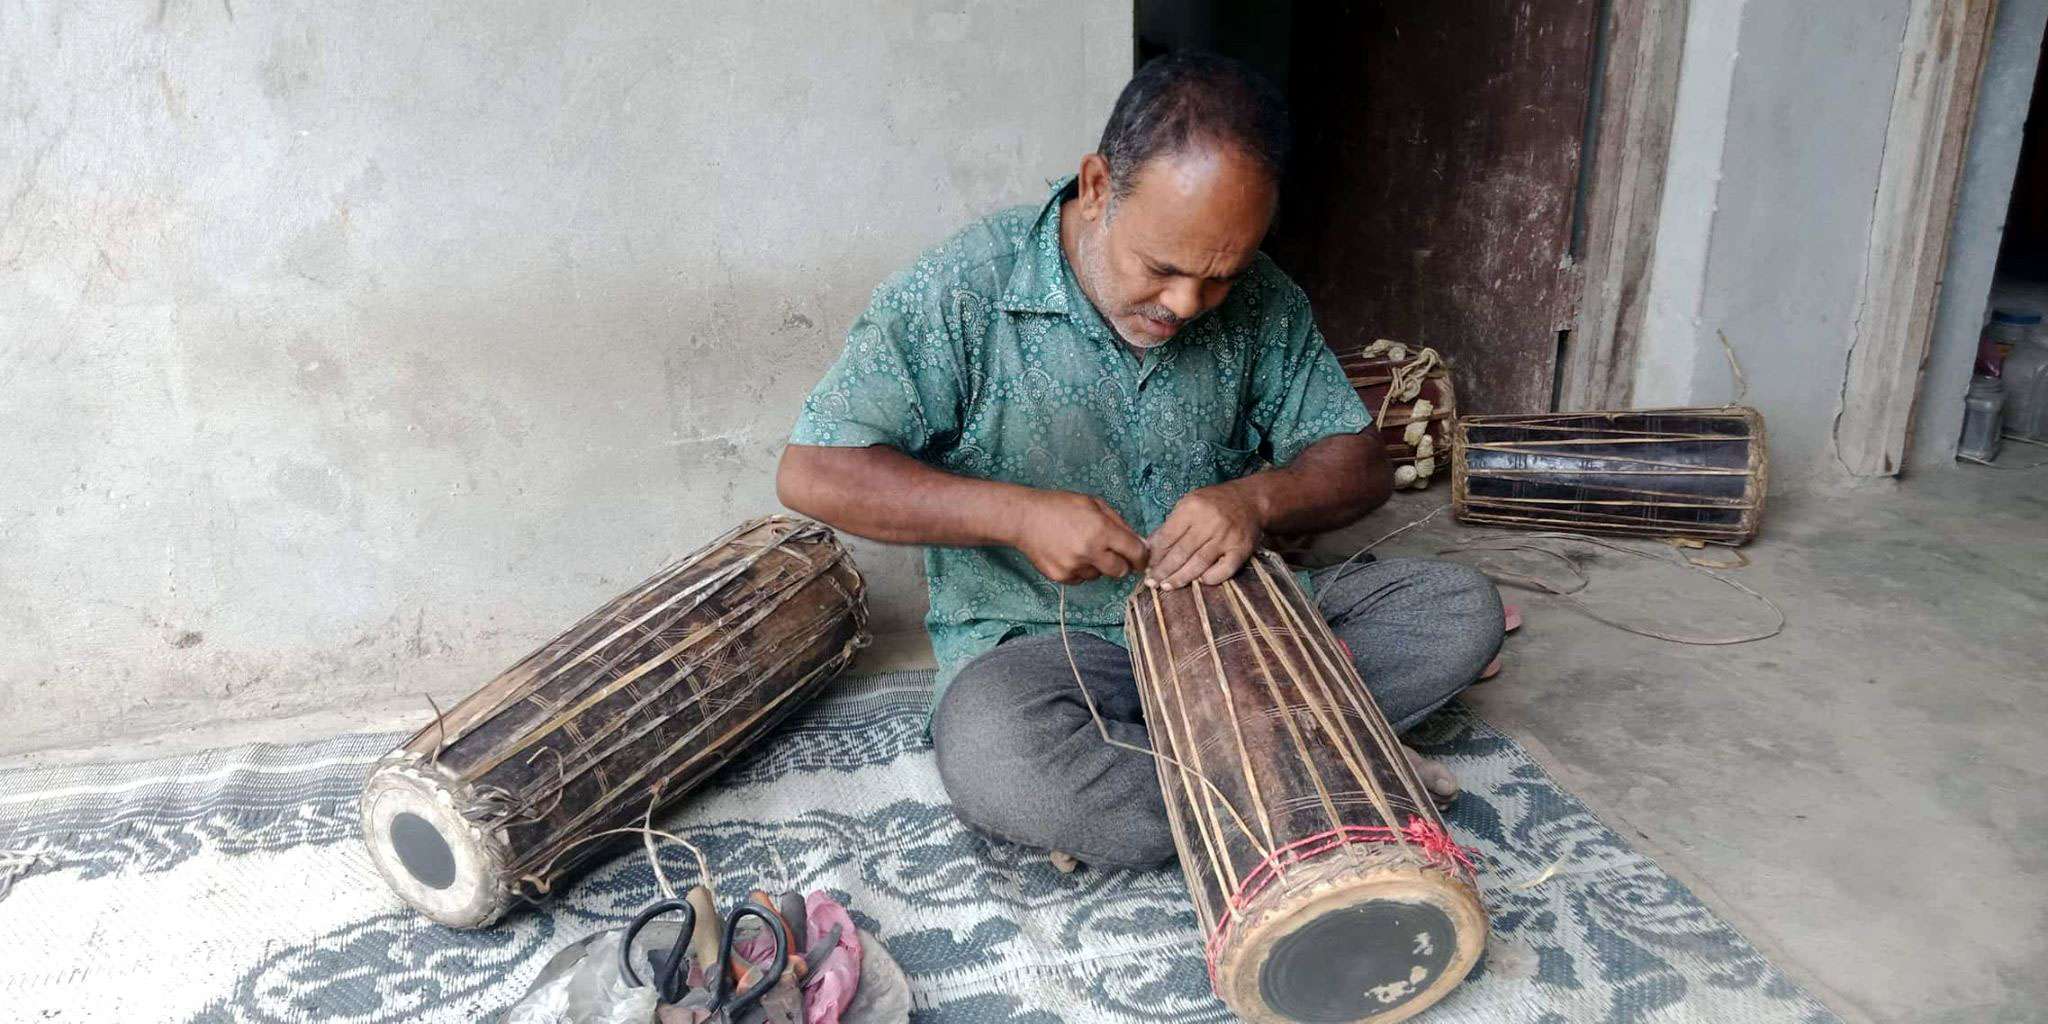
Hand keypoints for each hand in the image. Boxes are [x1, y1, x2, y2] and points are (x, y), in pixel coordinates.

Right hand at [1011, 491, 1149, 583]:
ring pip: (1099, 575)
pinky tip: (1068, 553)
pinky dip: (1080, 570)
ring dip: (1097, 565)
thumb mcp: (1094, 503)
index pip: (1135, 552)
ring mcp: (1074, 567)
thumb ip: (1119, 523)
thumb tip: (1138, 543)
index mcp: (1102, 531)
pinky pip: (1081, 579)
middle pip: (1120, 571)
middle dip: (1121, 564)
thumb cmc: (1060, 506)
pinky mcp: (1061, 577)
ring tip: (1080, 547)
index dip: (1141, 557)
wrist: (1024, 518)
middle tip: (1112, 553)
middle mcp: (1090, 552)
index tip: (1140, 558)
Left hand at [1146, 482, 1262, 588]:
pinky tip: (1200, 582)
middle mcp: (1209, 522)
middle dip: (1164, 570)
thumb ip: (1171, 525)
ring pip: (1199, 563)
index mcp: (1192, 508)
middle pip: (1181, 552)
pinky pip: (1225, 569)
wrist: (1251, 500)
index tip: (1146, 568)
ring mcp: (1226, 537)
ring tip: (1167, 587)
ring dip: (1181, 578)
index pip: (1168, 537)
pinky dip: (1212, 578)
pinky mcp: (1241, 549)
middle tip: (1152, 583)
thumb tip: (1149, 548)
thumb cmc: (1214, 503)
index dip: (1155, 555)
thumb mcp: (1189, 504)